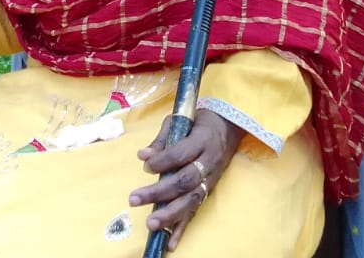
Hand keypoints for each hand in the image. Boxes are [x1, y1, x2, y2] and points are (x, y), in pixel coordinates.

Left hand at [129, 109, 243, 250]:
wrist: (229, 128)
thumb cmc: (200, 122)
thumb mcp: (181, 120)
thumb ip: (162, 138)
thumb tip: (143, 155)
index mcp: (202, 140)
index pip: (180, 154)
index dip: (162, 161)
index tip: (145, 166)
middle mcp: (208, 162)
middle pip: (185, 181)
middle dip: (159, 192)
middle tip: (135, 199)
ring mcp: (210, 179)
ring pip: (191, 200)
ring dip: (170, 214)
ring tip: (150, 224)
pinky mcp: (209, 192)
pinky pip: (195, 211)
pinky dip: (182, 228)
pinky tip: (170, 243)